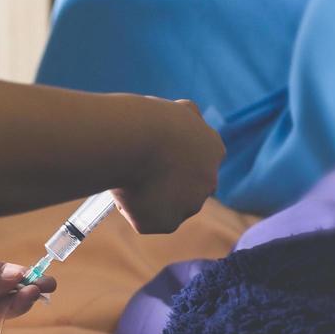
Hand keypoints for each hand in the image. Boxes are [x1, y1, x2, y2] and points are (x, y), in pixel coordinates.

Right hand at [113, 98, 222, 233]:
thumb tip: (183, 119)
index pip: (197, 162)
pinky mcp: (167, 223)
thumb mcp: (172, 110)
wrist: (134, 139)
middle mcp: (208, 180)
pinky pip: (145, 220)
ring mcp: (190, 205)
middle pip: (185, 190)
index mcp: (212, 148)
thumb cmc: (146, 119)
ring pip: (164, 207)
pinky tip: (122, 189)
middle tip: (136, 172)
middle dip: (165, 186)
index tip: (153, 156)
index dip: (172, 161)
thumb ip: (183, 120)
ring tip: (124, 176)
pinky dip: (130, 209)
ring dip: (147, 197)